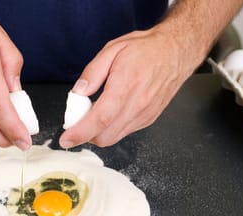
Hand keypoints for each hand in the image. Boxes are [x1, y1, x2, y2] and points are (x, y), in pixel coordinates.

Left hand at [59, 27, 199, 147]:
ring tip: (94, 113)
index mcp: (126, 85)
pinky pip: (124, 132)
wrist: (176, 52)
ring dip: (98, 133)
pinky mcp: (148, 119)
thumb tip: (78, 93)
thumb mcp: (112, 50)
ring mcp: (145, 115)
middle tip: (78, 120)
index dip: (80, 133)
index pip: (100, 118)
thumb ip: (92, 73)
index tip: (66, 139)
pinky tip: (110, 113)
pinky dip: (111, 129)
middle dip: (86, 135)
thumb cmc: (146, 50)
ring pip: (114, 138)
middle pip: (105, 136)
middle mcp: (137, 105)